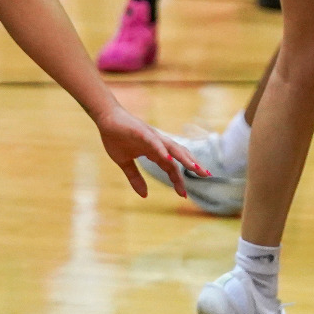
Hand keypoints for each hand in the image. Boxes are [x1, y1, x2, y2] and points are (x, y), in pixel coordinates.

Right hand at [92, 104, 208, 197]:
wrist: (106, 118)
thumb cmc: (116, 138)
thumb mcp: (125, 163)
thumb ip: (135, 178)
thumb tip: (144, 195)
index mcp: (155, 151)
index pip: (171, 167)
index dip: (178, 180)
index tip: (184, 194)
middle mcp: (158, 144)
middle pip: (179, 156)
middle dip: (193, 165)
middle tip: (206, 176)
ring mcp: (152, 137)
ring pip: (172, 148)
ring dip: (184, 157)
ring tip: (195, 167)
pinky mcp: (142, 132)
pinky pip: (155, 142)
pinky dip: (162, 150)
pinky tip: (169, 159)